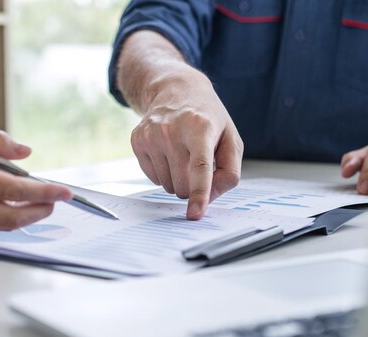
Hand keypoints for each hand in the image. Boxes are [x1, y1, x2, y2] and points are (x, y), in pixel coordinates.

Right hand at [0, 115, 71, 229]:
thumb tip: (25, 153)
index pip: (8, 189)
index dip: (40, 192)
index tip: (62, 192)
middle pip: (6, 217)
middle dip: (38, 211)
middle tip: (55, 202)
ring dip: (23, 218)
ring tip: (40, 205)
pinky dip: (2, 220)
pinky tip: (13, 208)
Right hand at [130, 70, 242, 219]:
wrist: (176, 90)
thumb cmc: (208, 118)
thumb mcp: (230, 139)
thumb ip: (229, 171)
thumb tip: (210, 197)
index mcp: (200, 127)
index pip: (199, 166)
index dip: (199, 193)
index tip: (195, 214)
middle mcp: (172, 130)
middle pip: (182, 185)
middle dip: (192, 187)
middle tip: (197, 167)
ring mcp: (151, 134)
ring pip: (167, 185)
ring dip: (177, 180)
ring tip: (182, 155)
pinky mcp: (137, 140)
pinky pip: (153, 179)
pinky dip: (164, 173)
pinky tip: (168, 153)